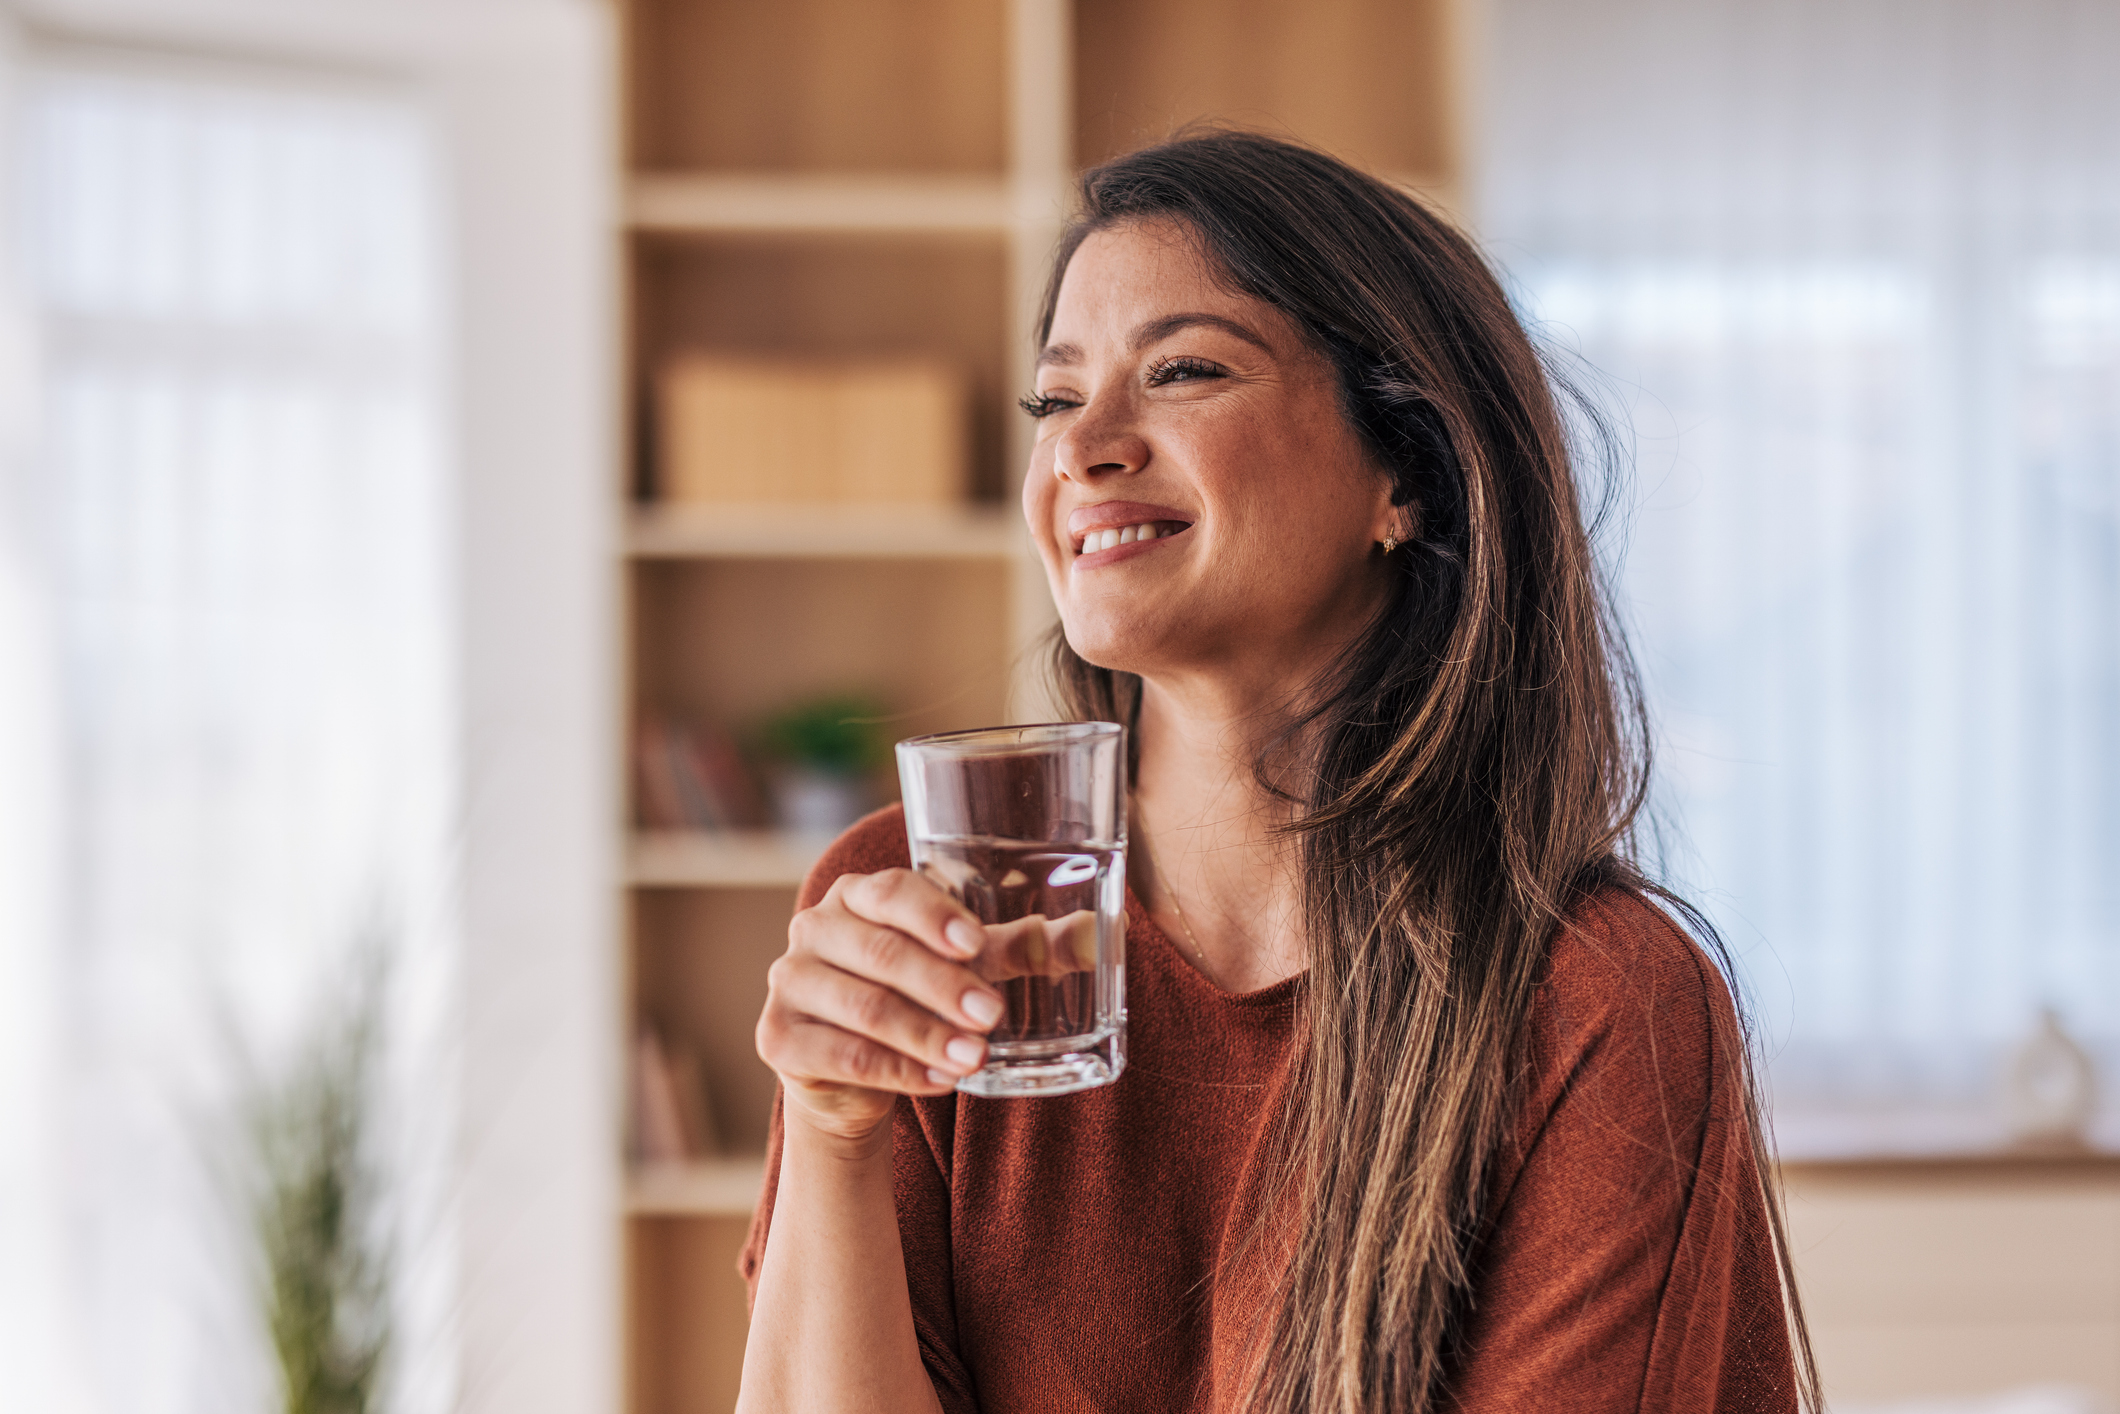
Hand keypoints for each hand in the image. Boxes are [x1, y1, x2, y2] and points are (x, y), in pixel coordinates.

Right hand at [758, 869, 1004, 1141]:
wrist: (855, 1074)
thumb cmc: (918, 996)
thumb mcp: (967, 967)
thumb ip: (1023, 948)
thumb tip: (1099, 936)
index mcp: (857, 895)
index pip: (891, 891)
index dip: (932, 916)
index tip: (976, 944)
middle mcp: (814, 928)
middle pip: (880, 953)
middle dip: (941, 986)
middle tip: (992, 1014)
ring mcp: (789, 982)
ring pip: (864, 1009)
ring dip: (925, 1035)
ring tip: (976, 1057)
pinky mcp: (778, 1038)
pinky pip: (844, 1056)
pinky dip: (898, 1071)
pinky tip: (941, 1081)